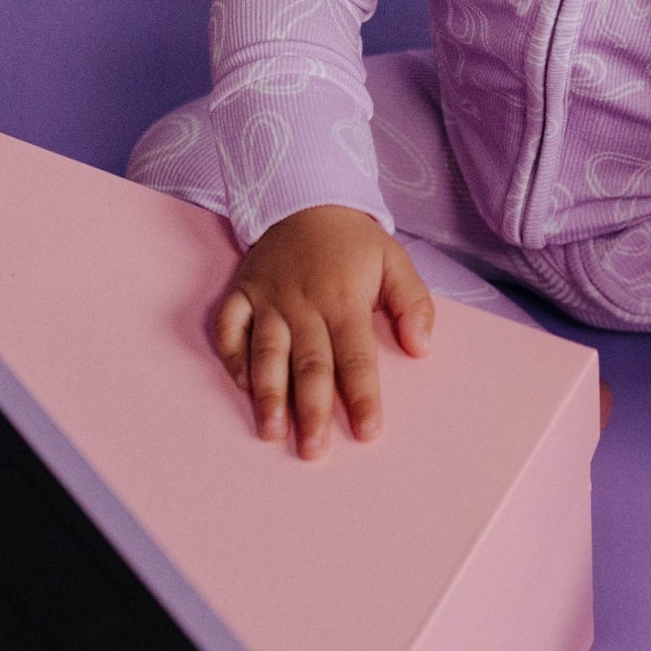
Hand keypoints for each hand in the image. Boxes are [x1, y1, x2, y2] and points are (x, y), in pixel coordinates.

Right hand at [211, 206, 433, 459]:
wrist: (305, 199)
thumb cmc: (353, 243)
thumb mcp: (395, 261)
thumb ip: (413, 303)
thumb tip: (422, 347)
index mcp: (344, 301)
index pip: (356, 357)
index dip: (362, 396)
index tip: (367, 433)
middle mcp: (304, 305)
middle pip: (309, 364)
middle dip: (311, 409)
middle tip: (314, 451)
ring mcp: (268, 299)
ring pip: (266, 351)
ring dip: (268, 393)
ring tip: (271, 431)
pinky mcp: (241, 293)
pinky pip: (229, 327)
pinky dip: (231, 355)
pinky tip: (240, 386)